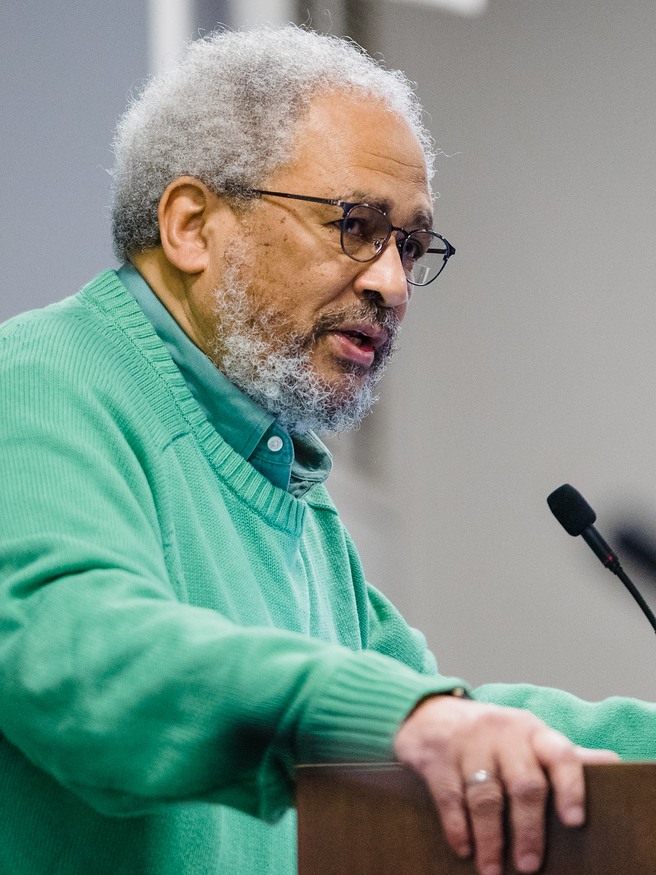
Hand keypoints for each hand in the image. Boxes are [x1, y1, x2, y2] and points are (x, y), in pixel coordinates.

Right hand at [393, 695, 618, 874]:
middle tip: (530, 866)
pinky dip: (458, 828)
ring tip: (493, 870)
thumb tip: (611, 765)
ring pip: (486, 797)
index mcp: (532, 732)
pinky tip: (464, 848)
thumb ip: (563, 756)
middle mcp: (503, 733)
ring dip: (491, 839)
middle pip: (524, 784)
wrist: (428, 711)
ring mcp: (468, 742)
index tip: (574, 821)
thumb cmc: (491, 735)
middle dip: (529, 830)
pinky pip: (449, 796)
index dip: (571, 787)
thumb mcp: (527, 738)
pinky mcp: (436, 754)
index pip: (560, 754)